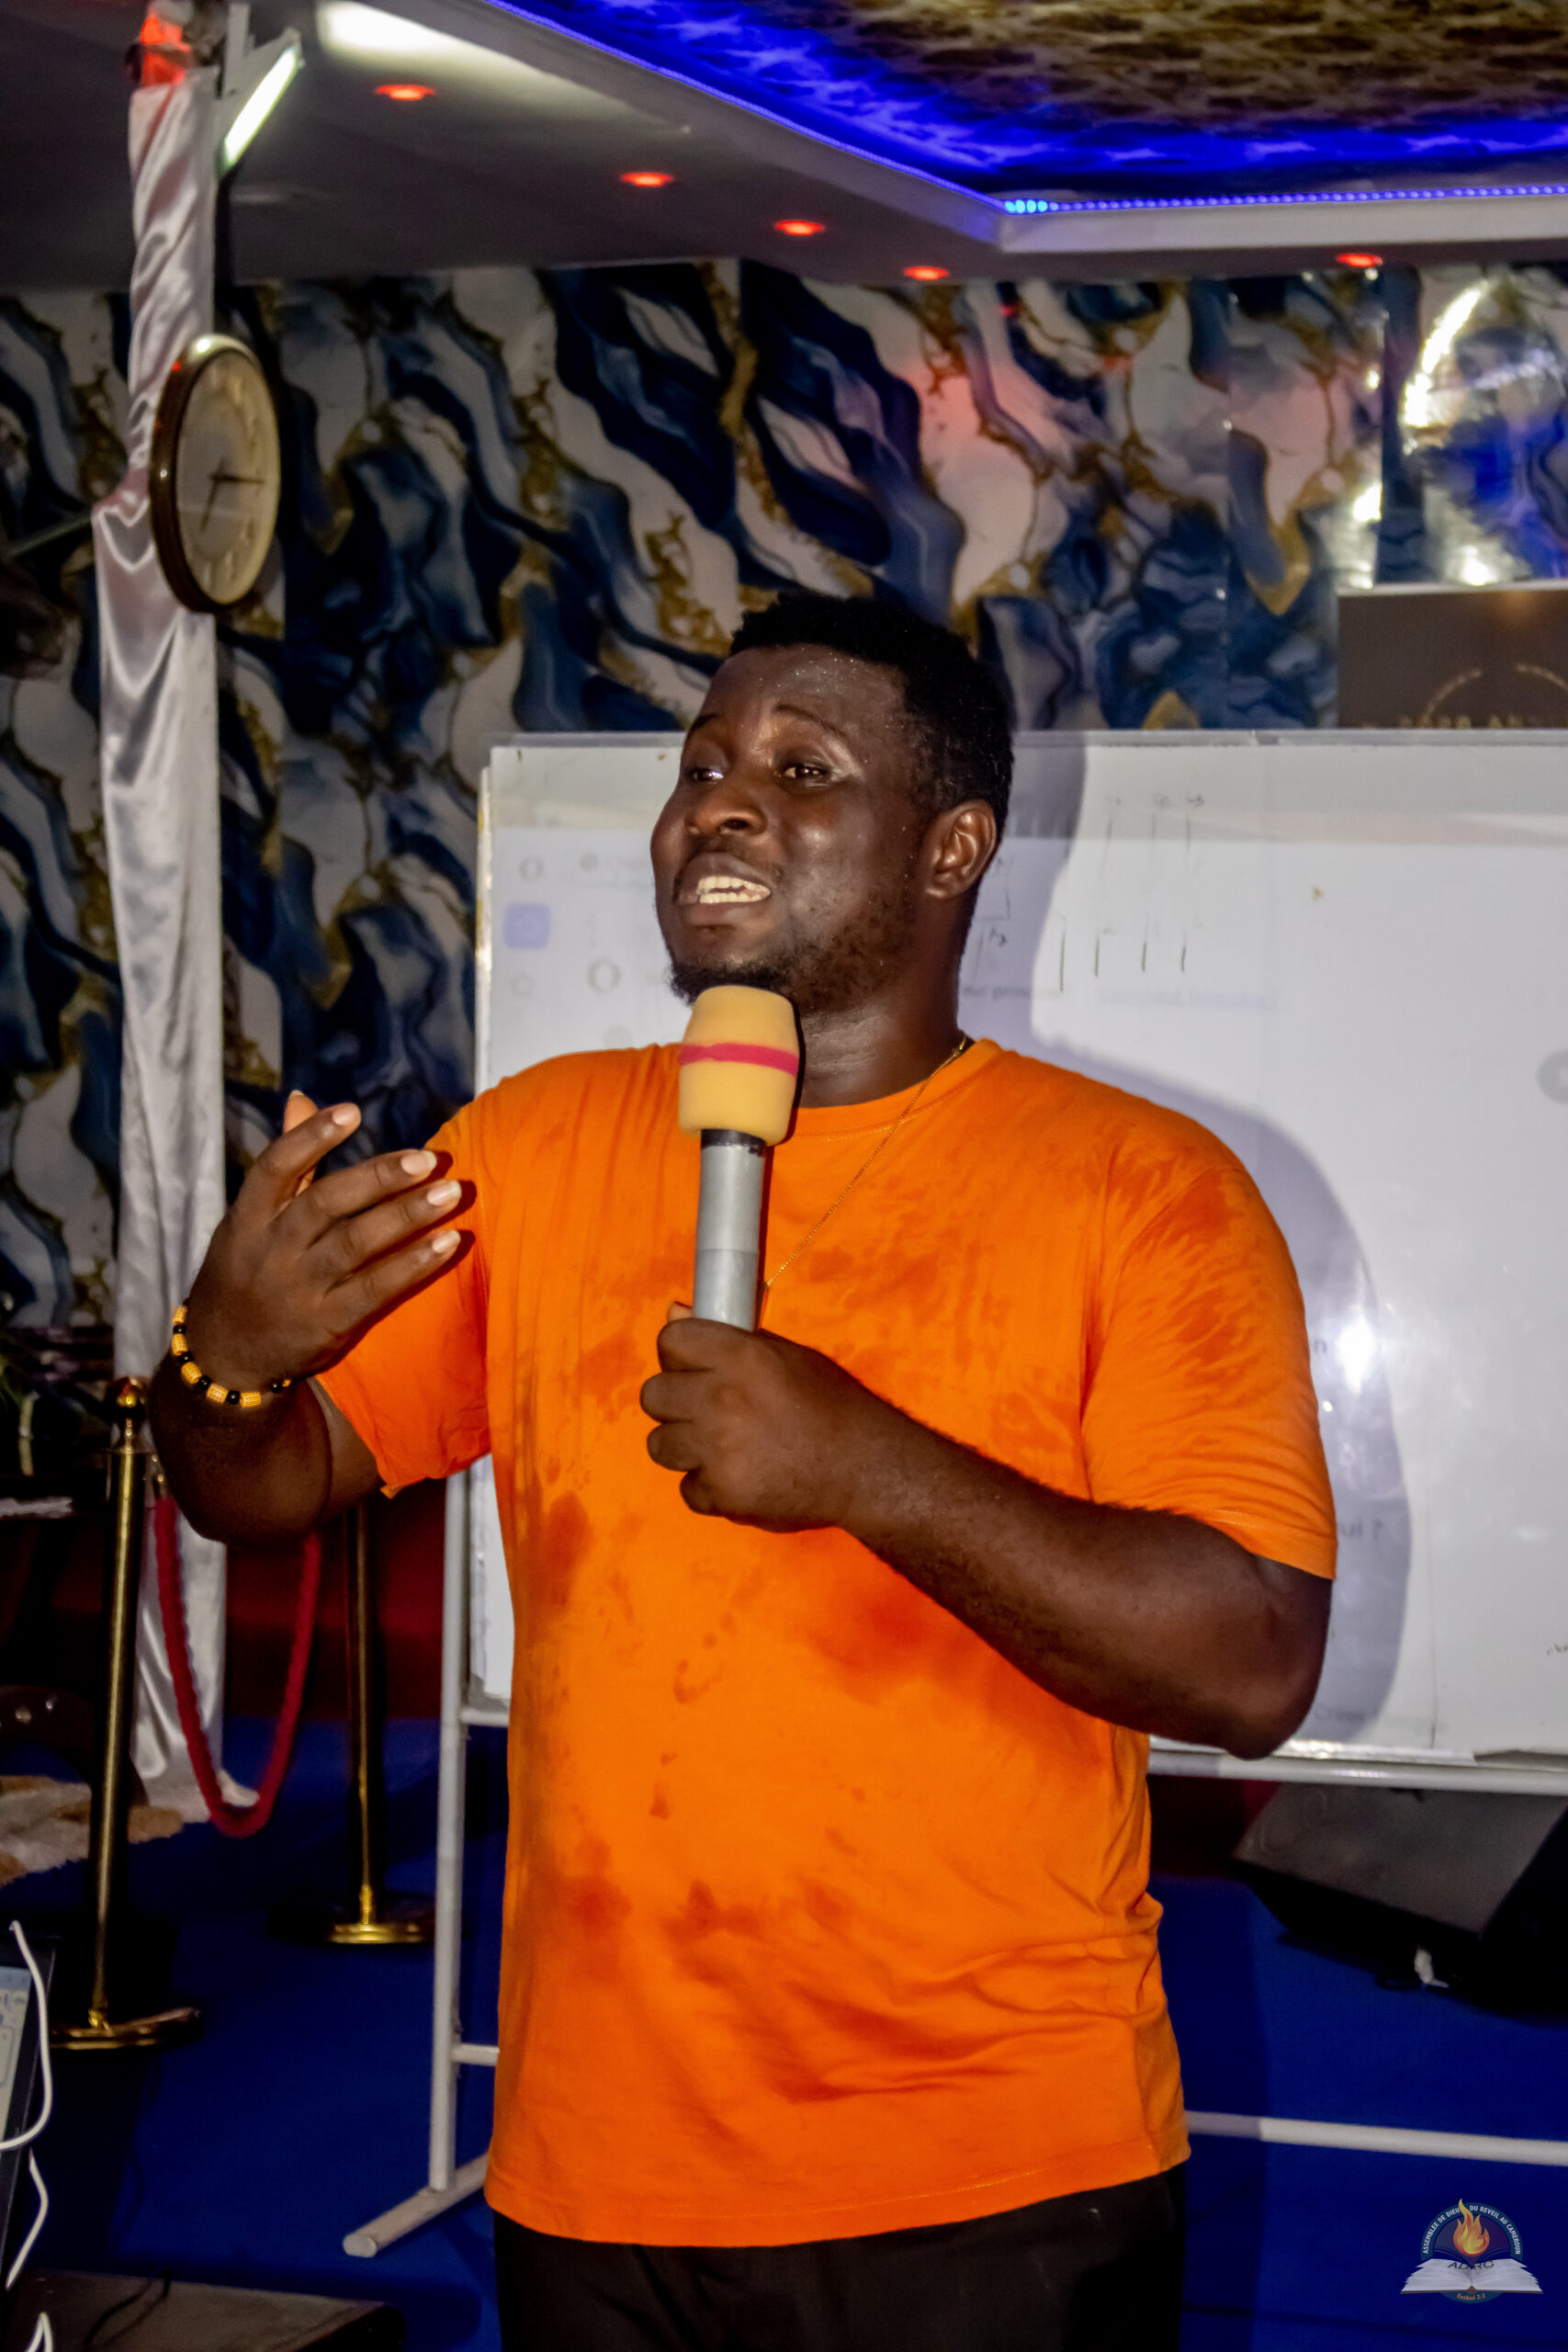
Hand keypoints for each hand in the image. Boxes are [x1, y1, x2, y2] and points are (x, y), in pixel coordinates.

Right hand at [181, 1090, 465, 1392]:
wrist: (223, 1355)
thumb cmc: (245, 1272)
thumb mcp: (249, 1219)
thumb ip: (286, 1162)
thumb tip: (302, 1098)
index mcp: (248, 1218)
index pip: (275, 1168)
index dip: (311, 1137)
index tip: (352, 1112)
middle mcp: (272, 1250)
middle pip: (326, 1204)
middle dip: (378, 1178)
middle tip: (426, 1157)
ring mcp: (300, 1289)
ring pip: (356, 1245)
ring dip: (407, 1216)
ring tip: (451, 1192)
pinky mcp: (327, 1323)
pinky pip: (376, 1290)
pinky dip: (413, 1266)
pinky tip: (449, 1243)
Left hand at [640, 1309, 895, 1527]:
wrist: (866, 1468)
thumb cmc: (831, 1404)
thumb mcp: (787, 1356)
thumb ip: (728, 1337)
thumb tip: (673, 1312)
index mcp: (741, 1356)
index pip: (671, 1341)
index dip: (680, 1355)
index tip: (696, 1368)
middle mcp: (722, 1399)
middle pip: (653, 1395)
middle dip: (676, 1403)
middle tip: (708, 1413)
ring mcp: (718, 1450)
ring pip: (660, 1445)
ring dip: (685, 1447)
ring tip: (722, 1449)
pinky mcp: (722, 1493)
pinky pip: (687, 1488)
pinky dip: (709, 1488)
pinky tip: (741, 1478)